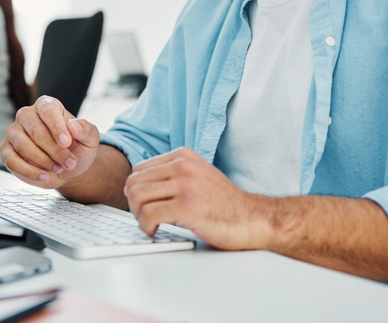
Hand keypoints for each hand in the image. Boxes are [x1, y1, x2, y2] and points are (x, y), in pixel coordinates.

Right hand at [1, 95, 99, 188]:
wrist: (67, 166)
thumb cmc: (76, 148)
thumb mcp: (89, 139)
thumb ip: (86, 130)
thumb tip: (74, 126)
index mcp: (47, 105)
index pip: (48, 110)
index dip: (57, 127)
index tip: (67, 142)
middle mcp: (27, 115)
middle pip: (35, 130)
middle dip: (54, 150)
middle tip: (69, 162)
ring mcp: (14, 132)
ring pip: (23, 145)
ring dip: (43, 161)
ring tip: (58, 168)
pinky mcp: (6, 150)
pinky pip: (11, 160)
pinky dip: (29, 171)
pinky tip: (44, 175)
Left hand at [123, 147, 271, 249]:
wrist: (253, 219)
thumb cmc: (224, 204)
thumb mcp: (198, 176)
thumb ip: (171, 175)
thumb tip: (135, 186)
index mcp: (183, 156)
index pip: (139, 169)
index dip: (137, 190)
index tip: (145, 205)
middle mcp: (183, 166)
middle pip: (134, 183)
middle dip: (134, 204)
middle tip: (145, 218)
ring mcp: (185, 185)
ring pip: (137, 197)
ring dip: (138, 216)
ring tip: (151, 225)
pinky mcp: (187, 207)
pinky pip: (148, 215)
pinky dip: (146, 226)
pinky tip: (156, 231)